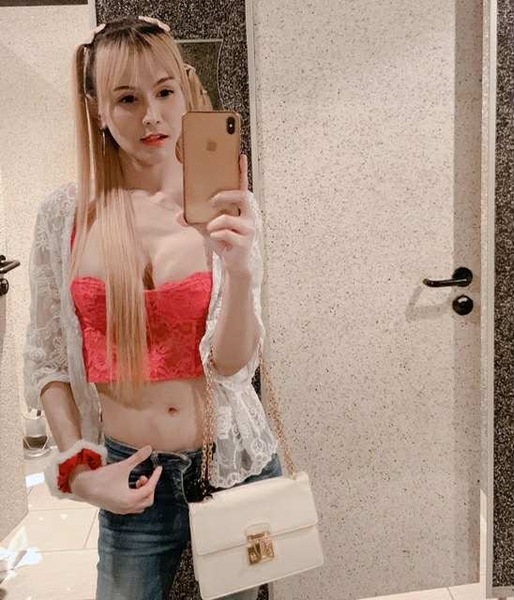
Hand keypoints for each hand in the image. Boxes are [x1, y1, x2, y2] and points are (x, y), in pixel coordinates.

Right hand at [69, 445, 161, 513]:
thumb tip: (149, 448)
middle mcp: (127, 507)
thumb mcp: (122, 466)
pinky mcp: (115, 508)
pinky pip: (131, 506)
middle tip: (144, 476)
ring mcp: (120, 510)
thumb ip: (137, 458)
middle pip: (147, 501)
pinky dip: (135, 496)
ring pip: (140, 505)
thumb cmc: (102, 477)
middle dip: (149, 488)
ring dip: (142, 493)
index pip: (149, 489)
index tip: (159, 468)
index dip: (156, 477)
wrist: (82, 487)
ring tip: (137, 480)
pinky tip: (129, 485)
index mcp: (130, 499)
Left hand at [204, 154, 255, 276]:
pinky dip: (216, 235)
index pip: (243, 187)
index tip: (239, 156)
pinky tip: (216, 238)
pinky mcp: (245, 242)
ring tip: (210, 228)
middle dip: (225, 196)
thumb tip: (178, 216)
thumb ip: (195, 220)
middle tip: (211, 201)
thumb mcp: (208, 228)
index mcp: (242, 209)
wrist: (233, 264)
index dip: (242, 172)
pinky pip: (227, 233)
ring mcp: (249, 229)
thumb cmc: (225, 242)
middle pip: (242, 196)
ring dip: (215, 222)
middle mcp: (249, 216)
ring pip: (230, 219)